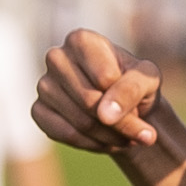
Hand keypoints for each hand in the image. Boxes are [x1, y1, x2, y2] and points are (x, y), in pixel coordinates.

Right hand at [34, 31, 167, 161]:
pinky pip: (66, 135)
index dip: (128, 101)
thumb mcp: (146, 79)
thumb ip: (132, 89)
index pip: (105, 79)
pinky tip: (107, 141)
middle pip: (90, 102)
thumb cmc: (135, 82)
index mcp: (81, 40)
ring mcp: (44, 85)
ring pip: (80, 122)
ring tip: (127, 137)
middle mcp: (57, 58)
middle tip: (143, 135)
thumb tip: (104, 114)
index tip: (143, 108)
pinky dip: (92, 145)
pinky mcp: (38, 111)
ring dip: (110, 138)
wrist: (122, 101)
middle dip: (122, 125)